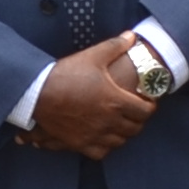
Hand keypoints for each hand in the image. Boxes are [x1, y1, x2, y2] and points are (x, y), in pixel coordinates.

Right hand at [25, 34, 162, 155]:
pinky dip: (106, 147)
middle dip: (139, 120)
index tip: (148, 102)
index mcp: (116, 101)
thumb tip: (131, 36)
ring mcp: (94, 135)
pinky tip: (104, 138)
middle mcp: (109, 122)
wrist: (38, 93)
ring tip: (122, 124)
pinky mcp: (80, 143)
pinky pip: (100, 152)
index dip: (150, 107)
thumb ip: (115, 46)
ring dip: (124, 134)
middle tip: (136, 113)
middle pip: (134, 129)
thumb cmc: (67, 74)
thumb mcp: (94, 55)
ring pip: (119, 142)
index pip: (145, 111)